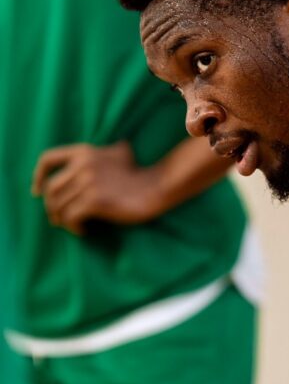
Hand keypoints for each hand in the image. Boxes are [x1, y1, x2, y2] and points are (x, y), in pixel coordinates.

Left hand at [32, 141, 161, 233]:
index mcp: (84, 152)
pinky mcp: (95, 201)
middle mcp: (82, 164)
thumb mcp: (117, 153)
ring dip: (62, 220)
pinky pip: (71, 217)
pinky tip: (83, 231)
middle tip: (58, 219)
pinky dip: (73, 227)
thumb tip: (83, 162)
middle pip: (51, 189)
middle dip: (51, 207)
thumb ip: (99, 154)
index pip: (48, 159)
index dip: (37, 177)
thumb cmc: (138, 175)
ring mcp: (88, 182)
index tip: (36, 192)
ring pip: (59, 205)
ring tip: (72, 226)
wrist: (156, 187)